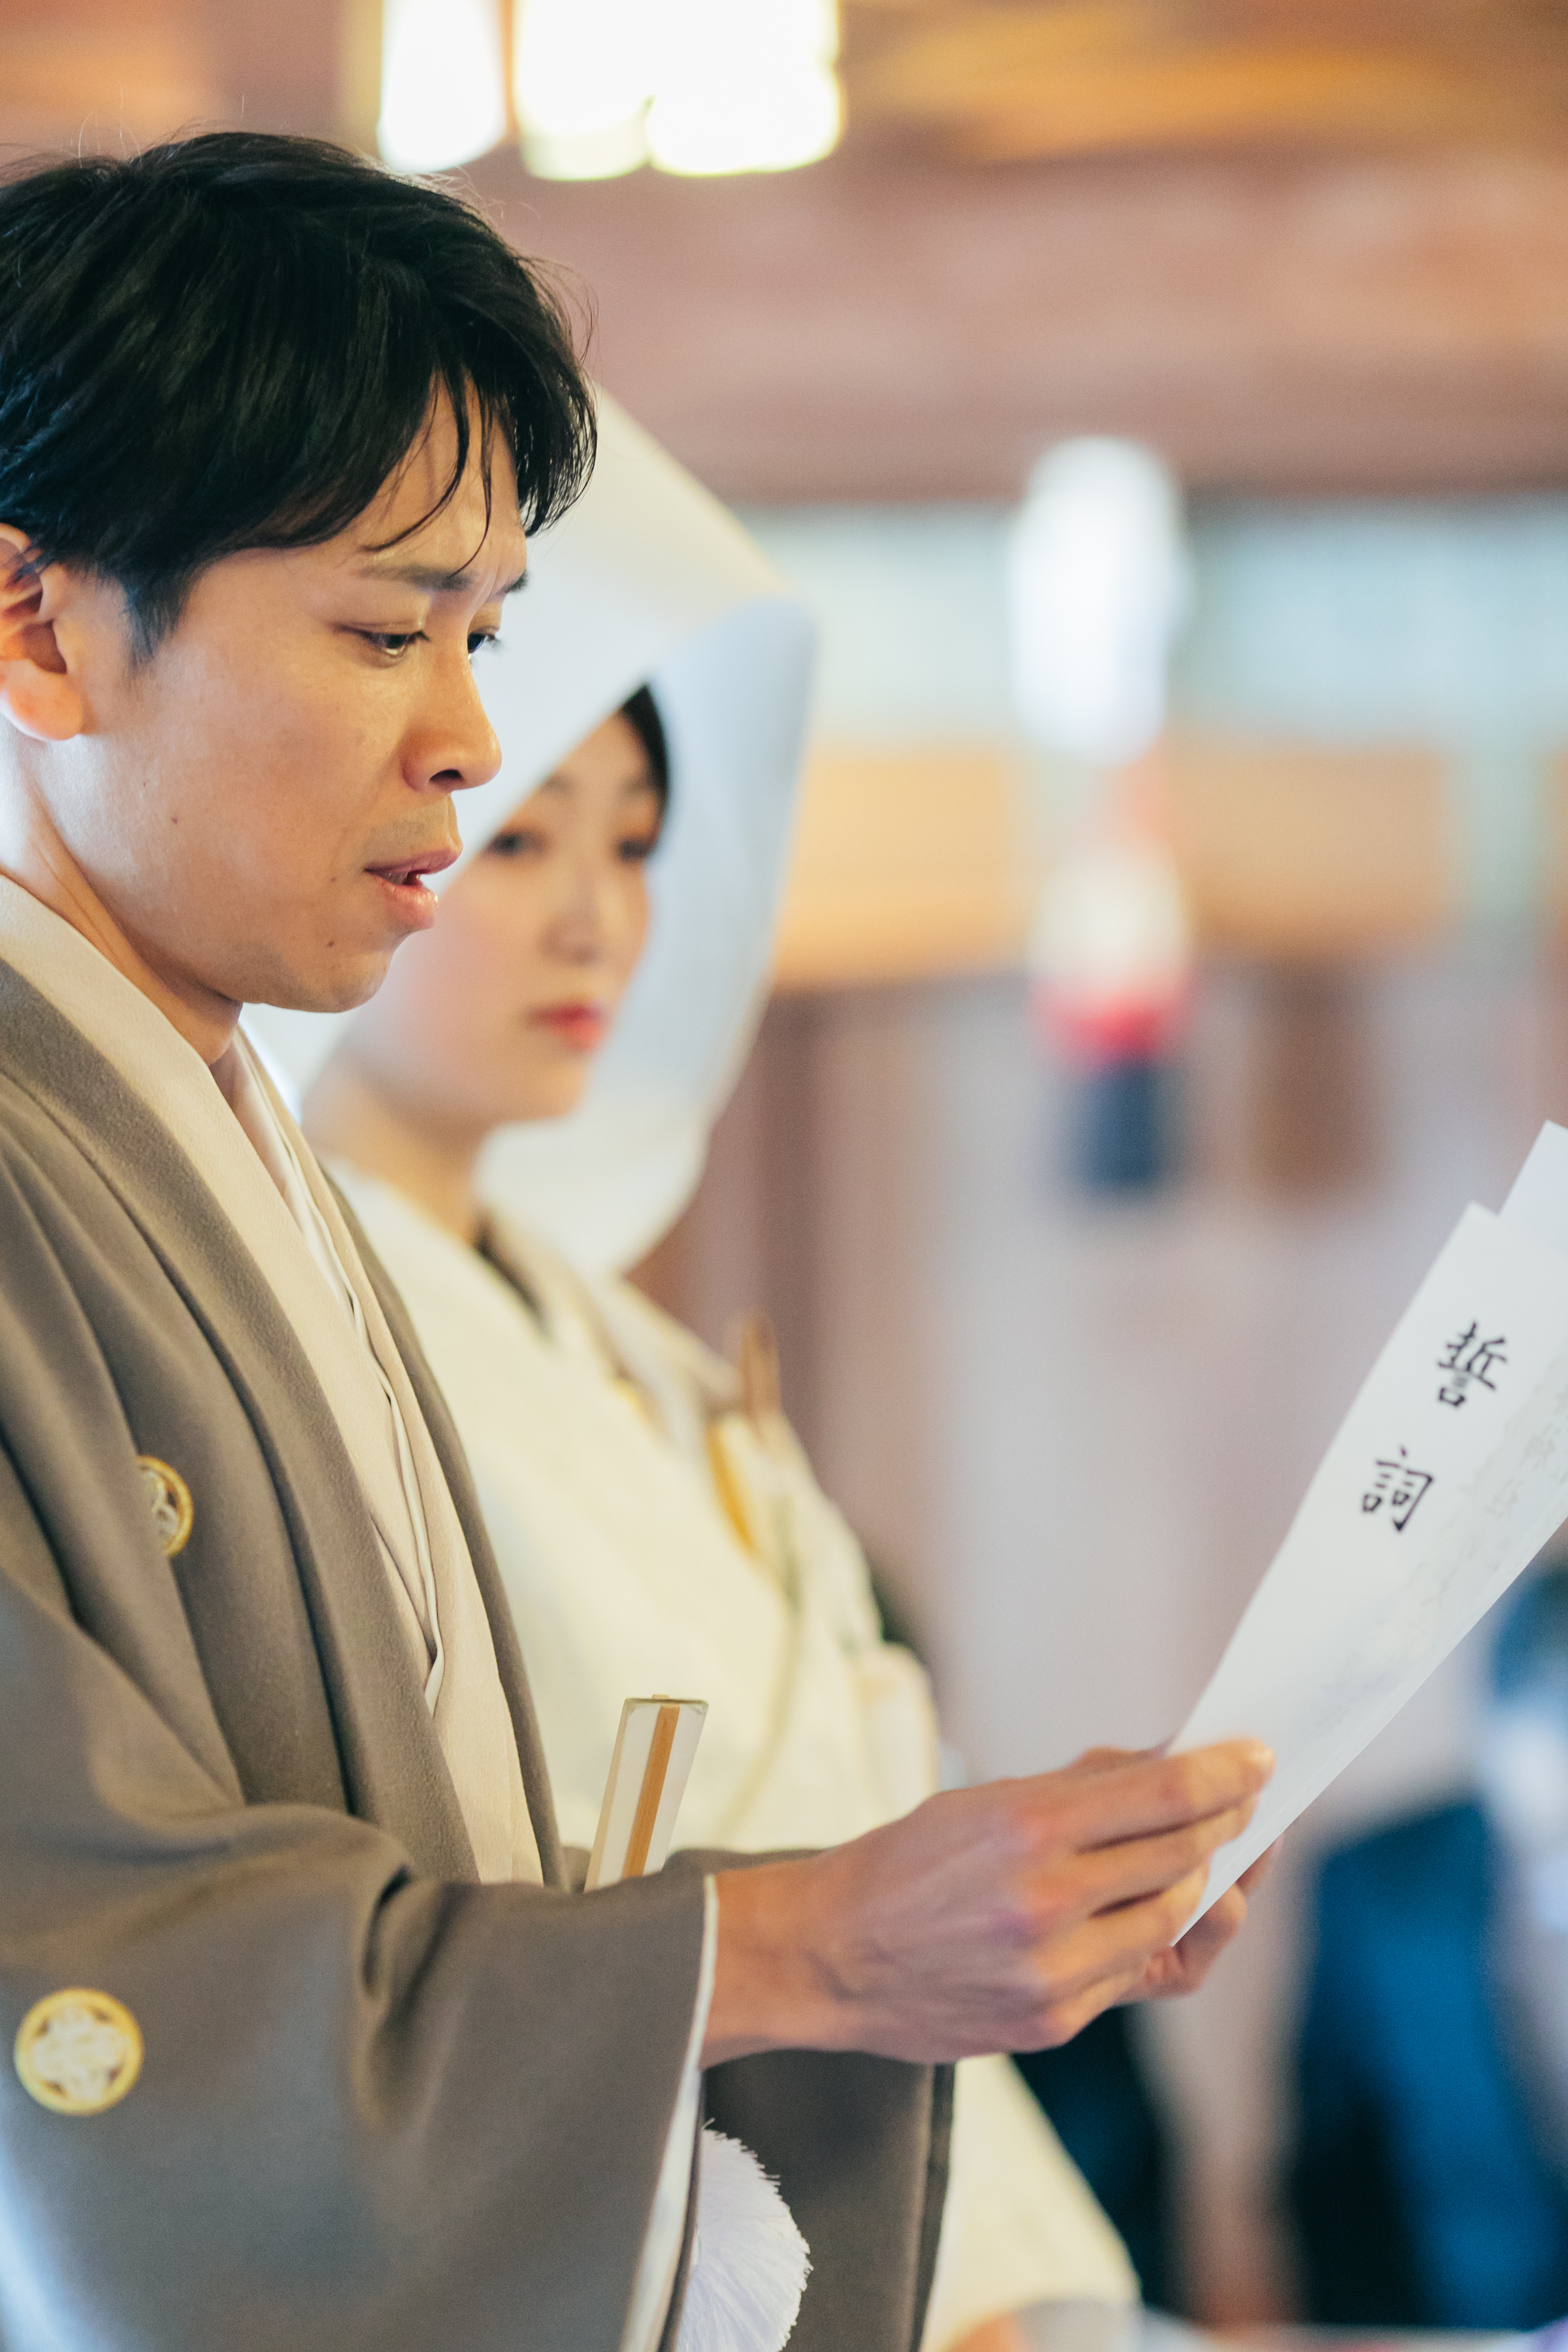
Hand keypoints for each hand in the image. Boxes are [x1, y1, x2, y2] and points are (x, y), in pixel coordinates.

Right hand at [703, 1739, 1272, 2066]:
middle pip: (1182, 1858)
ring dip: (1201, 1883)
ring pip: (1171, 1921)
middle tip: (1248, 1803)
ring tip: (1210, 1855)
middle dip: (1227, 1825)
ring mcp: (1053, 1973)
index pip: (1165, 1795)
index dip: (1225, 1775)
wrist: (830, 1956)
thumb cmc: (906, 1863)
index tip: (1258, 1760)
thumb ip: (1080, 1790)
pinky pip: (1134, 1973)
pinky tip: (1157, 1908)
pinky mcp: (1053, 2022)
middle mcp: (1046, 1903)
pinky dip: (1153, 1934)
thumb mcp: (985, 1799)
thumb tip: (1170, 1767)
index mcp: (1026, 1828)